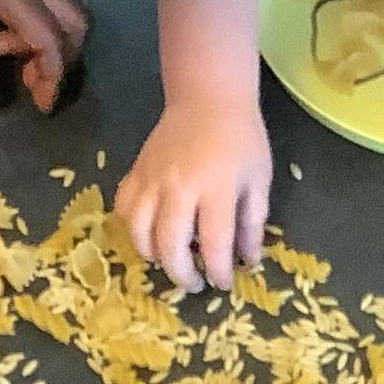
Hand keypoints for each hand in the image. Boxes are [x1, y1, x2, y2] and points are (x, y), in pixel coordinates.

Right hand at [116, 99, 273, 295]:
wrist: (208, 98)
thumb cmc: (241, 139)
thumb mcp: (258, 180)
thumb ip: (252, 222)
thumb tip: (248, 260)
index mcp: (216, 189)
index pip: (214, 244)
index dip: (218, 272)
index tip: (224, 284)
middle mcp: (180, 187)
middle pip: (170, 245)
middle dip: (182, 273)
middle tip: (194, 284)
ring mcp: (152, 179)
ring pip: (139, 231)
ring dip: (152, 255)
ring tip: (169, 261)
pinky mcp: (136, 172)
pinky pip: (124, 208)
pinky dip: (132, 228)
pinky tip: (148, 234)